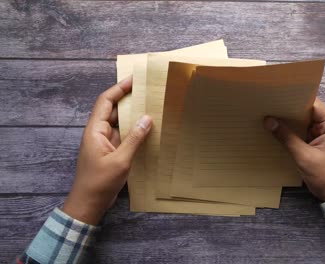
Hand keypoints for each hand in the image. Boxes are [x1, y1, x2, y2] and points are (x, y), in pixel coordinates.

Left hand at [63, 76, 152, 224]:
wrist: (88, 203)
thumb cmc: (100, 182)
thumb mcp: (120, 160)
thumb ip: (134, 138)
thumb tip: (147, 118)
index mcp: (95, 130)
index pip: (106, 101)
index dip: (119, 88)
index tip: (135, 80)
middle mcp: (98, 132)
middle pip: (113, 109)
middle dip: (129, 99)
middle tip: (147, 91)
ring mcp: (104, 142)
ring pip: (119, 123)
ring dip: (133, 116)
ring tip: (152, 107)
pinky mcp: (110, 152)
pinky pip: (123, 136)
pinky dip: (134, 131)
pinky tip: (148, 130)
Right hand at [263, 98, 324, 200]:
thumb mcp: (304, 156)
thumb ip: (286, 138)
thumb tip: (268, 121)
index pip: (313, 105)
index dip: (297, 98)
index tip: (279, 95)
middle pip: (307, 112)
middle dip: (289, 109)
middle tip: (270, 103)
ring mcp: (321, 135)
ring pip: (302, 122)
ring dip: (288, 120)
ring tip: (269, 113)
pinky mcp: (315, 143)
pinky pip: (301, 132)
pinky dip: (290, 131)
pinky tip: (275, 128)